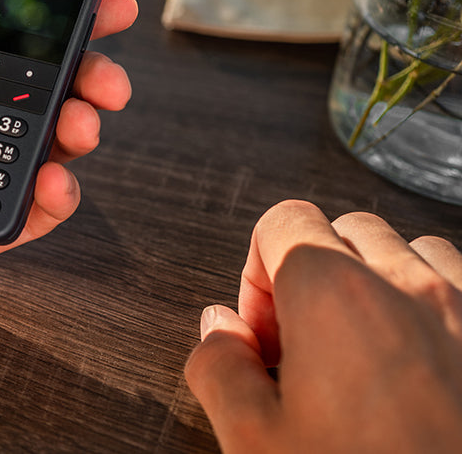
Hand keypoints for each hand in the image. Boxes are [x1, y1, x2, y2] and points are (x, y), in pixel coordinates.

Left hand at [0, 0, 137, 369]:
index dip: (37, 27)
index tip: (88, 8)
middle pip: (20, 99)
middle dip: (75, 79)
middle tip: (105, 75)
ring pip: (29, 154)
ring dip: (72, 132)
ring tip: (84, 120)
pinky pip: (18, 219)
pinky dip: (51, 202)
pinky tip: (57, 180)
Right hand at [185, 200, 461, 452]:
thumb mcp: (257, 447)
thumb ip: (219, 369)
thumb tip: (217, 329)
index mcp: (333, 294)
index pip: (282, 221)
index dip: (256, 274)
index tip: (261, 334)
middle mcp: (409, 285)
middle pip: (343, 229)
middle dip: (313, 274)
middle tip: (307, 350)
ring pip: (412, 253)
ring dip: (380, 287)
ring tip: (368, 360)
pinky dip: (437, 310)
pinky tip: (423, 373)